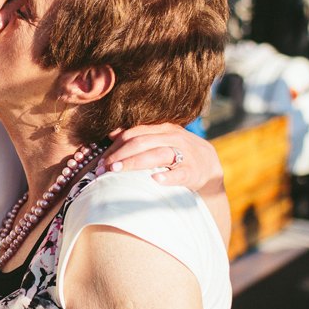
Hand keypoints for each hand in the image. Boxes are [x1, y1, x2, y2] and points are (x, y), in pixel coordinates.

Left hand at [98, 123, 222, 190]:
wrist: (209, 164)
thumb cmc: (178, 153)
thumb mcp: (161, 139)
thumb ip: (140, 135)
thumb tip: (112, 134)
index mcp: (162, 129)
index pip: (133, 134)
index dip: (114, 146)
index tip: (99, 160)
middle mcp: (173, 138)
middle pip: (141, 142)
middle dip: (119, 155)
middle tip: (102, 168)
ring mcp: (184, 154)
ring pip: (157, 154)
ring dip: (134, 162)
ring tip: (116, 170)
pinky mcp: (193, 172)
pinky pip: (180, 174)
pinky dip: (167, 177)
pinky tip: (155, 180)